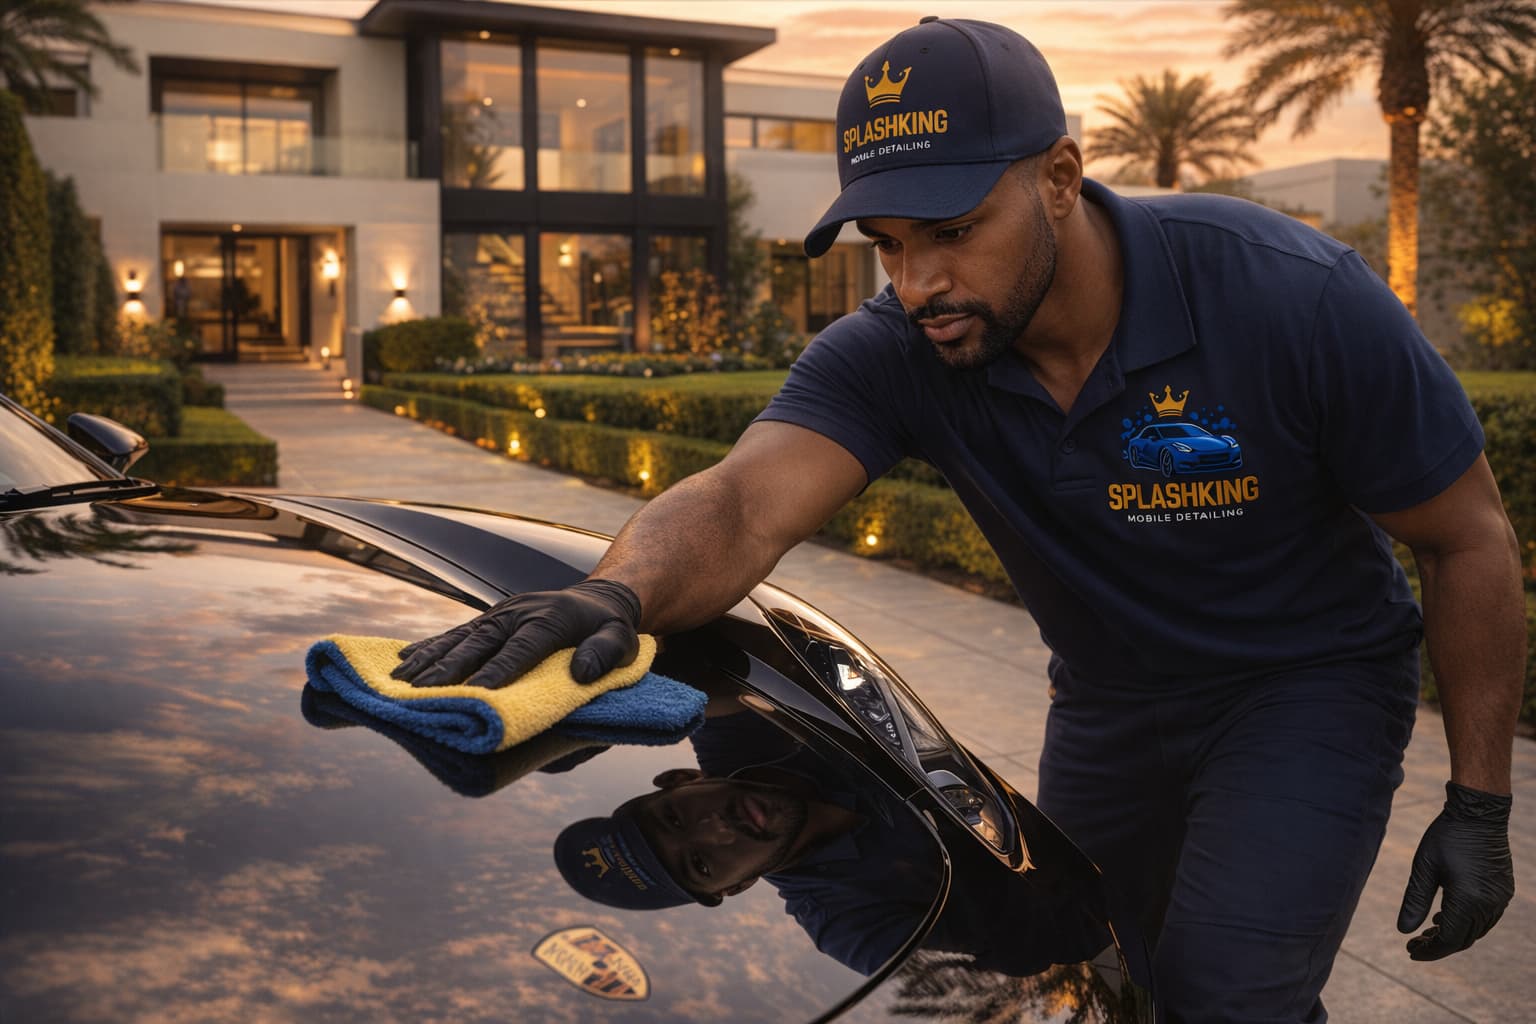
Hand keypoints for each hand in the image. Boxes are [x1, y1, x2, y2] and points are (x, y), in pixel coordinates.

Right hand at [391, 578, 641, 687]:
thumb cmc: (611, 628)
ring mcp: (500, 614)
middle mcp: (519, 613)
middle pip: (480, 643)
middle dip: (448, 668)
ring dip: (429, 659)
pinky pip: (455, 632)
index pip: (520, 649)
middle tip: (420, 693)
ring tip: (401, 683)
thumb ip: (606, 654)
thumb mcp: (623, 639)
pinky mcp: (489, 619)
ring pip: (460, 637)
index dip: (498, 670)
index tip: (476, 693)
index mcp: (550, 619)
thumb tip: (581, 674)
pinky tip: (402, 661)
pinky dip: (428, 646)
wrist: (600, 599)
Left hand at [1396, 780, 1513, 960]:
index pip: (1449, 941)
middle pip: (1463, 939)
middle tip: (1414, 944)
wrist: (1478, 814)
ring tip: (1427, 932)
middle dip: (1438, 945)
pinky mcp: (1503, 891)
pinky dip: (1466, 923)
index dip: (1429, 950)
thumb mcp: (1423, 868)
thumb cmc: (1446, 837)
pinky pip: (1486, 918)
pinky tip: (1446, 916)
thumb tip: (1403, 931)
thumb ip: (1414, 901)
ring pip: (1476, 930)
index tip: (1409, 951)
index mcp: (1468, 901)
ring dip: (1453, 935)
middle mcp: (1489, 905)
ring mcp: (1500, 899)